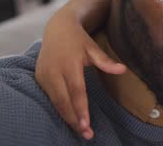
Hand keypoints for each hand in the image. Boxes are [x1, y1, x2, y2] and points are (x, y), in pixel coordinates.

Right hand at [36, 10, 125, 139]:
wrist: (57, 28)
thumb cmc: (78, 40)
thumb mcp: (93, 47)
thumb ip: (105, 61)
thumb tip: (122, 70)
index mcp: (69, 63)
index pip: (76, 90)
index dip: (81, 108)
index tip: (87, 124)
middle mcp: (54, 71)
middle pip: (63, 100)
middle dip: (74, 119)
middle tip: (86, 134)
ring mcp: (44, 75)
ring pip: (55, 102)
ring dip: (66, 117)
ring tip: (80, 131)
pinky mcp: (39, 78)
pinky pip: (49, 97)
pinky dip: (59, 109)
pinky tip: (69, 119)